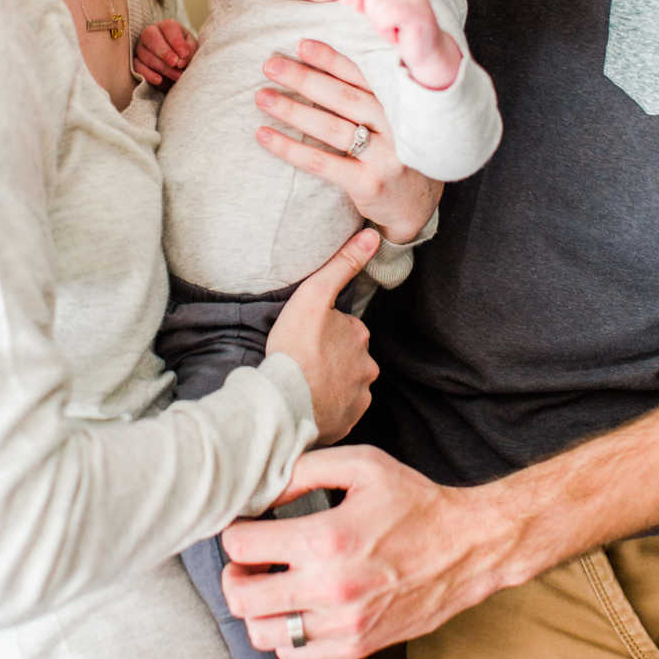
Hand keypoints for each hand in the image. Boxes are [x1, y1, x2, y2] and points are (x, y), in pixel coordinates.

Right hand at [135, 19, 196, 86]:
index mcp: (167, 26)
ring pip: (145, 54)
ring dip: (162, 67)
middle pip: (150, 36)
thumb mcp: (192, 49)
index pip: (168, 27)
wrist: (178, 68)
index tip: (185, 55)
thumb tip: (181, 61)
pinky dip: (148, 74)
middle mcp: (150, 33)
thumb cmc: (185, 54)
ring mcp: (141, 47)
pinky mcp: (135, 62)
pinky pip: (137, 67)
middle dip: (164, 51)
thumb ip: (189, 51)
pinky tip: (159, 80)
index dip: (176, 41)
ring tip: (177, 76)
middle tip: (175, 64)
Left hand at [222, 445, 502, 658]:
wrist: (466, 549)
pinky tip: (297, 606)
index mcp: (326, 539)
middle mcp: (329, 589)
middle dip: (234, 573)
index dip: (234, 532)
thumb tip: (263, 491)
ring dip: (256, 608)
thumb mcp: (361, 465)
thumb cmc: (413, 501)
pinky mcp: (356, 647)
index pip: (241, 547)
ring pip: (261, 634)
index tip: (245, 526)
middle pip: (240, 598)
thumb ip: (305, 470)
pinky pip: (294, 654)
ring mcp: (343, 625)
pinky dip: (284, 632)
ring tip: (271, 584)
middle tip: (248, 559)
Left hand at [255, 40, 441, 242]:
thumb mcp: (394, 119)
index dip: (331, 59)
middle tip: (270, 65)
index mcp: (400, 104)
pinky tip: (265, 136)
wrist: (417, 205)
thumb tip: (316, 66)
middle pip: (344, 97)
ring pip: (331, 128)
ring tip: (262, 97)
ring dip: (293, 110)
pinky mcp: (369, 184)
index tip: (301, 45)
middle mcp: (396, 127)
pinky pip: (322, 162)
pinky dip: (290, 148)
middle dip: (304, 78)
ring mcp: (385, 156)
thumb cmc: (395, 152)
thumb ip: (369, 96)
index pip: (362, 76)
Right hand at [267, 230, 379, 444]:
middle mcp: (367, 367)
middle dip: (330, 358)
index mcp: (360, 335)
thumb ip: (343, 265)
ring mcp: (359, 397)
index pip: (345, 328)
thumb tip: (373, 236)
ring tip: (302, 383)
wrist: (285, 403)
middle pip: (348, 357)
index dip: (324, 330)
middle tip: (302, 359)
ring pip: (345, 384)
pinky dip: (327, 407)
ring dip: (329, 383)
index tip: (305, 337)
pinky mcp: (347, 422)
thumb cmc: (295, 348)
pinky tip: (308, 403)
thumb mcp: (314, 295)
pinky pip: (339, 411)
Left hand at [341, 0, 460, 88]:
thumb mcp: (377, 12)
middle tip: (384, 24)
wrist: (427, 51)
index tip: (348, 2)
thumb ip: (363, 1)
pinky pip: (384, 17)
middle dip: (369, 10)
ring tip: (392, 30)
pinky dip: (385, 30)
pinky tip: (397, 35)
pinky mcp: (416, 14)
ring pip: (376, 4)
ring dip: (378, 24)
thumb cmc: (401, 30)